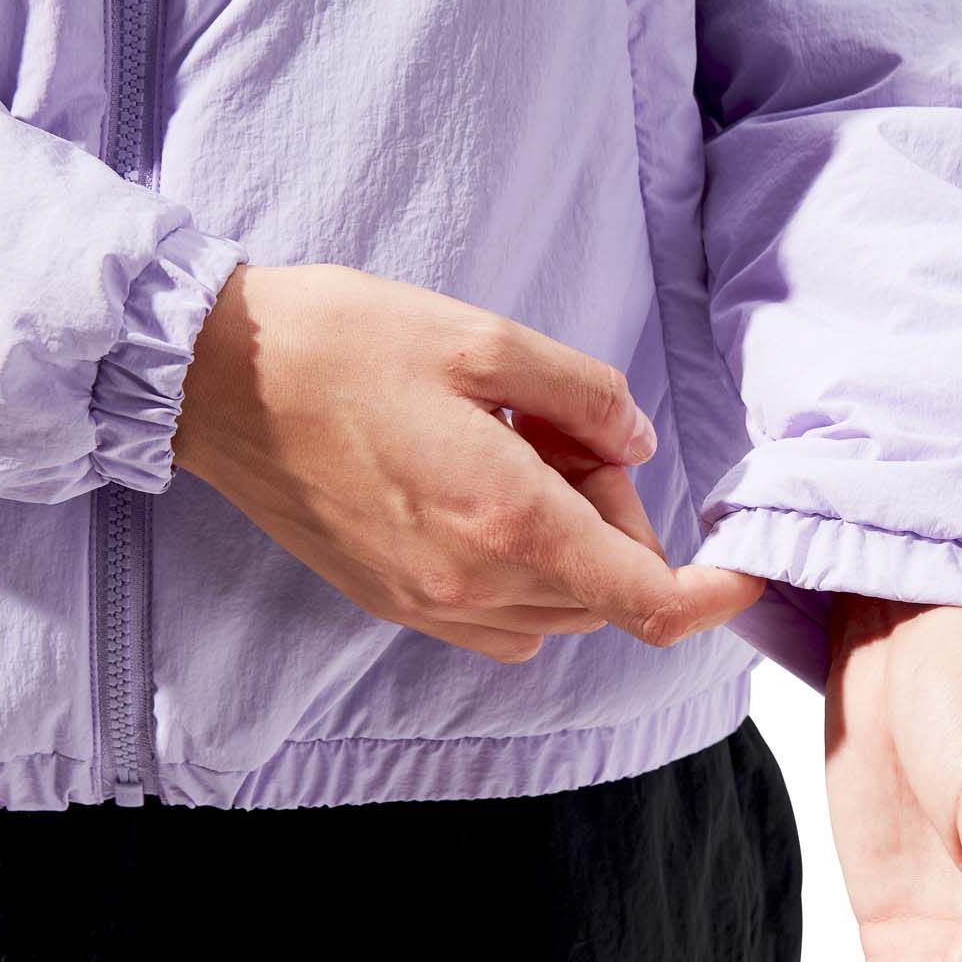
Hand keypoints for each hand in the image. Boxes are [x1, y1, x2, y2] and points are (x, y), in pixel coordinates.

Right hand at [173, 262, 763, 661]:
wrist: (217, 386)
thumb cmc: (342, 346)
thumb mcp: (482, 339)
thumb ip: (584, 395)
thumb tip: (636, 445)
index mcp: (506, 520)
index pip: (646, 600)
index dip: (714, 596)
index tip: (744, 570)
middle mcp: (472, 586)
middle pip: (603, 595)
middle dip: (617, 524)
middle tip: (564, 434)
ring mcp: (428, 607)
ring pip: (555, 611)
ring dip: (568, 547)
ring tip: (512, 455)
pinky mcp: (394, 604)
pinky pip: (501, 621)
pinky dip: (525, 573)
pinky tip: (482, 499)